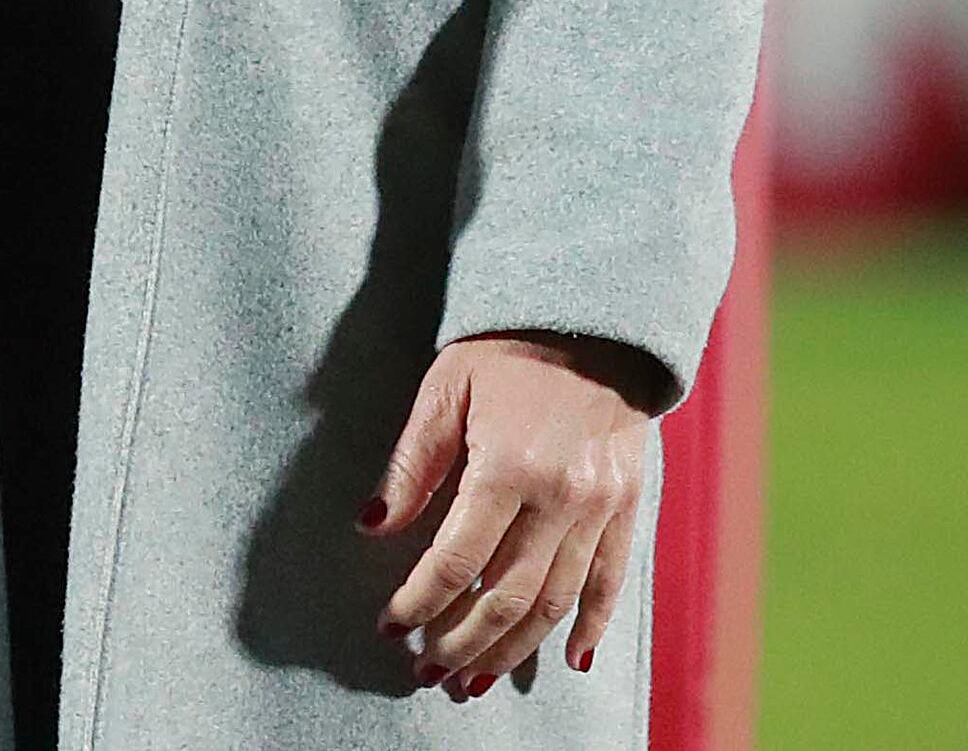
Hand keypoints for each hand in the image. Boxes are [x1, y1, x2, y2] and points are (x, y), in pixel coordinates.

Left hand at [368, 333, 653, 693]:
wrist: (592, 323)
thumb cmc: (504, 352)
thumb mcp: (444, 392)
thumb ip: (411, 464)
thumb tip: (374, 526)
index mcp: (507, 467)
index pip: (455, 559)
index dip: (419, 601)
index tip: (390, 627)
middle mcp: (561, 498)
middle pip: (508, 595)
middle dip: (463, 641)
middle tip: (428, 672)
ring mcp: (602, 508)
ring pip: (558, 601)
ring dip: (516, 648)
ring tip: (478, 680)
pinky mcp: (630, 509)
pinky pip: (612, 581)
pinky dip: (592, 624)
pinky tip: (571, 659)